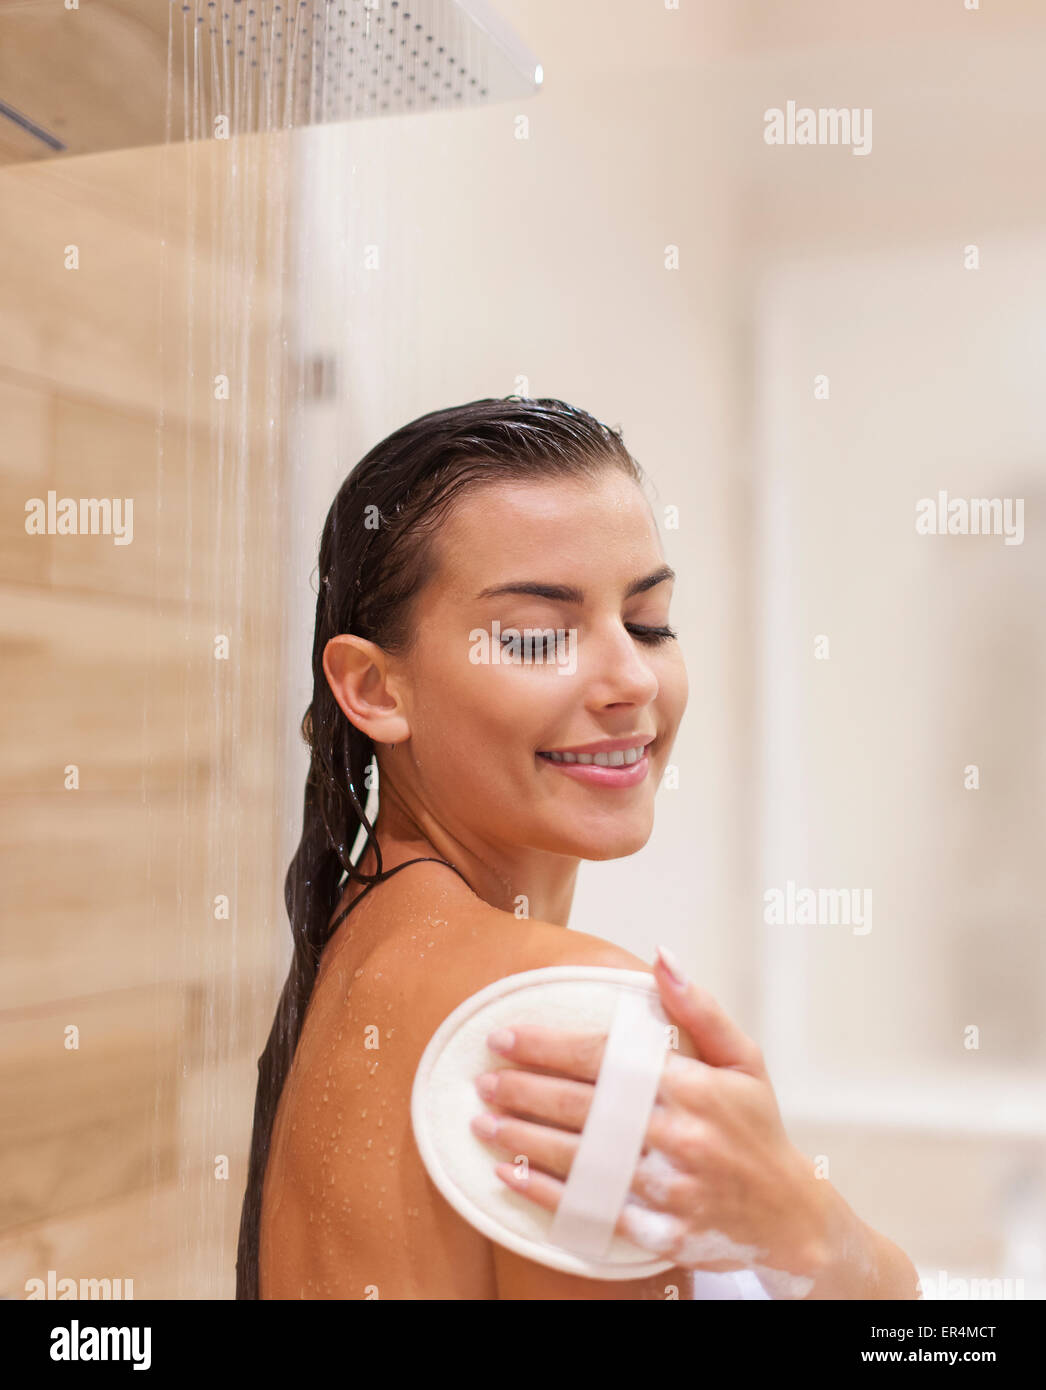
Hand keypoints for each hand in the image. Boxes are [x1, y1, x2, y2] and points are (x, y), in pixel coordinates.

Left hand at [470, 947, 889, 1297]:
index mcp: (692, 1085)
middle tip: (482, 1080)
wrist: (788, 1215)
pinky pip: (590, 1210)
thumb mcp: (742, 1058)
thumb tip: (662, 955)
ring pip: (578, 1159)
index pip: (604, 1059)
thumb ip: (699, 1008)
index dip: (549, 1046)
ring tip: (482, 1121)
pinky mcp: (657, 1230)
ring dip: (523, 1139)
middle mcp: (676, 1135)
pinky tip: (509, 1176)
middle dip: (524, 1091)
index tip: (505, 1037)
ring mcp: (666, 1188)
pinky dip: (545, 1193)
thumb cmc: (757, 1126)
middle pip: (582, 1107)